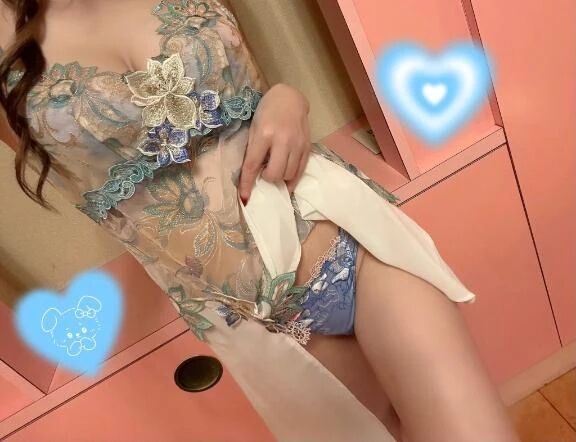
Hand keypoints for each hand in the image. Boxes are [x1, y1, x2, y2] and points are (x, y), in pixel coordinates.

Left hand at [238, 83, 311, 202]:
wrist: (289, 98)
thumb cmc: (267, 112)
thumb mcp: (254, 128)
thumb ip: (254, 151)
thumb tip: (253, 177)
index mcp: (264, 134)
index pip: (253, 165)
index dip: (248, 184)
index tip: (245, 199)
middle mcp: (282, 140)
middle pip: (275, 174)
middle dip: (267, 178)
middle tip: (264, 172)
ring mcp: (297, 144)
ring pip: (289, 175)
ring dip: (280, 178)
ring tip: (276, 169)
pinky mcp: (307, 147)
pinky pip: (301, 171)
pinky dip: (293, 180)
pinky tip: (287, 180)